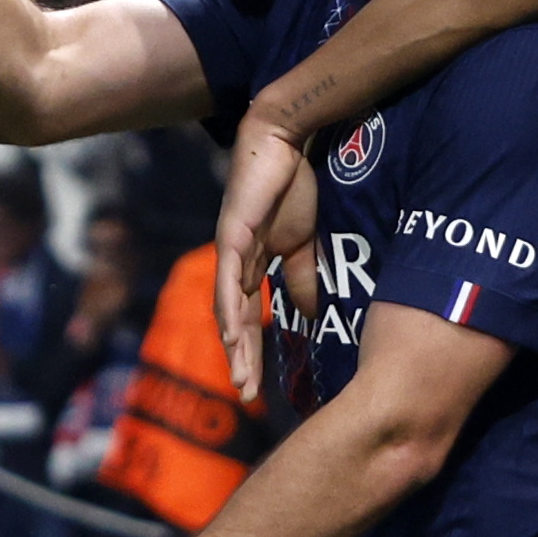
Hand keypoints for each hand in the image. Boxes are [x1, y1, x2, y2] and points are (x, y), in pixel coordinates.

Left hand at [212, 111, 320, 404]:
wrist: (287, 141)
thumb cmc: (294, 186)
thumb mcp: (305, 244)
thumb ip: (304, 279)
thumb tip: (311, 316)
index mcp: (252, 266)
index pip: (250, 318)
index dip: (254, 352)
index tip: (258, 386)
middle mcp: (234, 263)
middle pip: (234, 322)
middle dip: (241, 360)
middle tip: (246, 395)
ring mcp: (230, 249)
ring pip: (226, 307)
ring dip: (232, 345)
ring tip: (240, 376)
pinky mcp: (233, 233)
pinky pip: (228, 277)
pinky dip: (230, 308)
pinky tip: (231, 335)